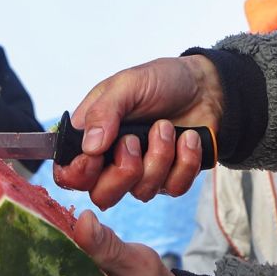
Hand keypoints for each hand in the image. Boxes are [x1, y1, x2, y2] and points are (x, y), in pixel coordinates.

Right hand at [54, 56, 220, 209]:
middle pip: (102, 195)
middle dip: (122, 172)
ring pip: (142, 192)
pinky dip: (184, 161)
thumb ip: (104, 111)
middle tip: (134, 141)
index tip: (95, 158)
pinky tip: (187, 138)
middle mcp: (114, 160)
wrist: (206, 86)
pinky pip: (174, 188)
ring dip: (158, 156)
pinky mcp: (172, 178)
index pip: (70, 173)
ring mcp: (144, 172)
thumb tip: (88, 148)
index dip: (78, 174)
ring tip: (165, 126)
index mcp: (93, 136)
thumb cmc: (161, 80)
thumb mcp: (128, 84)